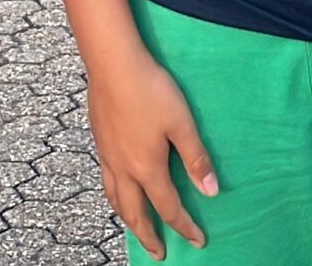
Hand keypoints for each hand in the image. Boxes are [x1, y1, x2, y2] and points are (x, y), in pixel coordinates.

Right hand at [86, 46, 217, 259]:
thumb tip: (211, 191)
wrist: (113, 65)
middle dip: (148, 236)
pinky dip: (115, 196)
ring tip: (136, 227)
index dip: (184, 226)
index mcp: (147, 168)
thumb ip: (196, 159)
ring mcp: (108, 157)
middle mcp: (124, 169)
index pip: (169, 208)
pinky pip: (106, 182)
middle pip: (135, 213)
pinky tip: (118, 189)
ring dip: (128, 219)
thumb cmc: (151, 90)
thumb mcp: (182, 124)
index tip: (197, 241)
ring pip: (116, 200)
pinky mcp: (100, 142)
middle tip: (158, 252)